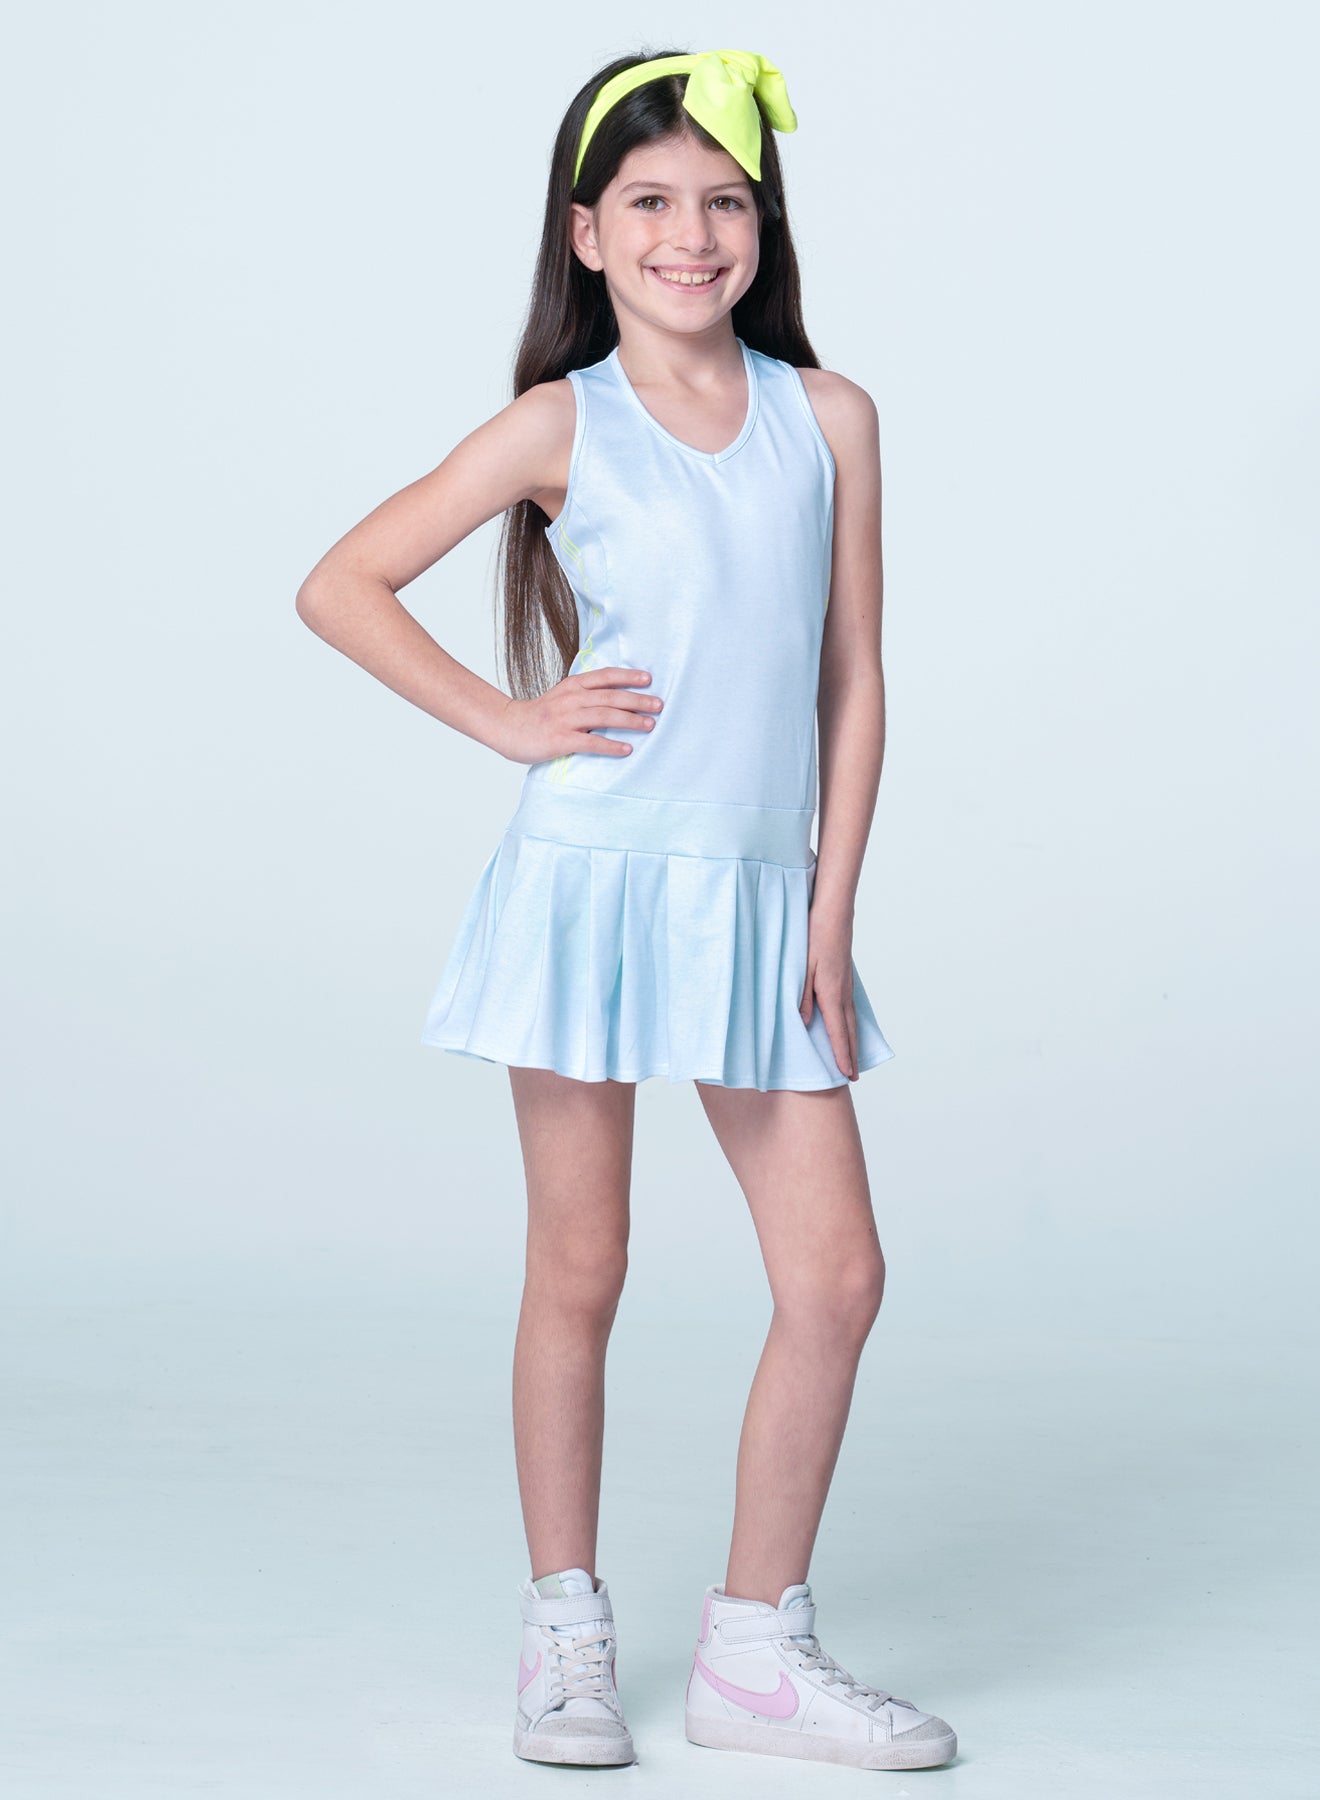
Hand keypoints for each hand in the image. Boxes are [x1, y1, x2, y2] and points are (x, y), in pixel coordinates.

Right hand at [492, 668, 663, 764]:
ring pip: (604, 717)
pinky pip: (590, 743)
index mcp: (573, 686)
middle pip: (610, 696)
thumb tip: (616, 696)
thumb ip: (585, 694)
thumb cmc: (539, 715)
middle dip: (637, 700)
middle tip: (659, 705)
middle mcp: (571, 699)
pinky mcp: (560, 740)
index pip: (605, 676)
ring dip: (630, 721)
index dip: (628, 676)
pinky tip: (626, 749)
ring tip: (649, 725)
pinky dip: (610, 746)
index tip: (649, 679)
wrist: (508, 727)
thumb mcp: (562, 696)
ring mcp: (565, 719)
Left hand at [799, 907, 860, 1080]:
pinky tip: (850, 1027)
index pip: (838, 1031)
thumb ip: (802, 997)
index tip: (846, 1073)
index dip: (841, 1054)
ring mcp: (848, 985)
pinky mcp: (846, 978)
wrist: (833, 914)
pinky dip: (852, 1025)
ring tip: (854, 1059)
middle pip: (850, 1031)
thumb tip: (805, 1023)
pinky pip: (851, 1008)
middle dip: (851, 1055)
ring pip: (852, 1020)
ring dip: (853, 1042)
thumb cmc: (815, 937)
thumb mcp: (802, 968)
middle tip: (854, 1077)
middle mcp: (843, 992)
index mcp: (831, 992)